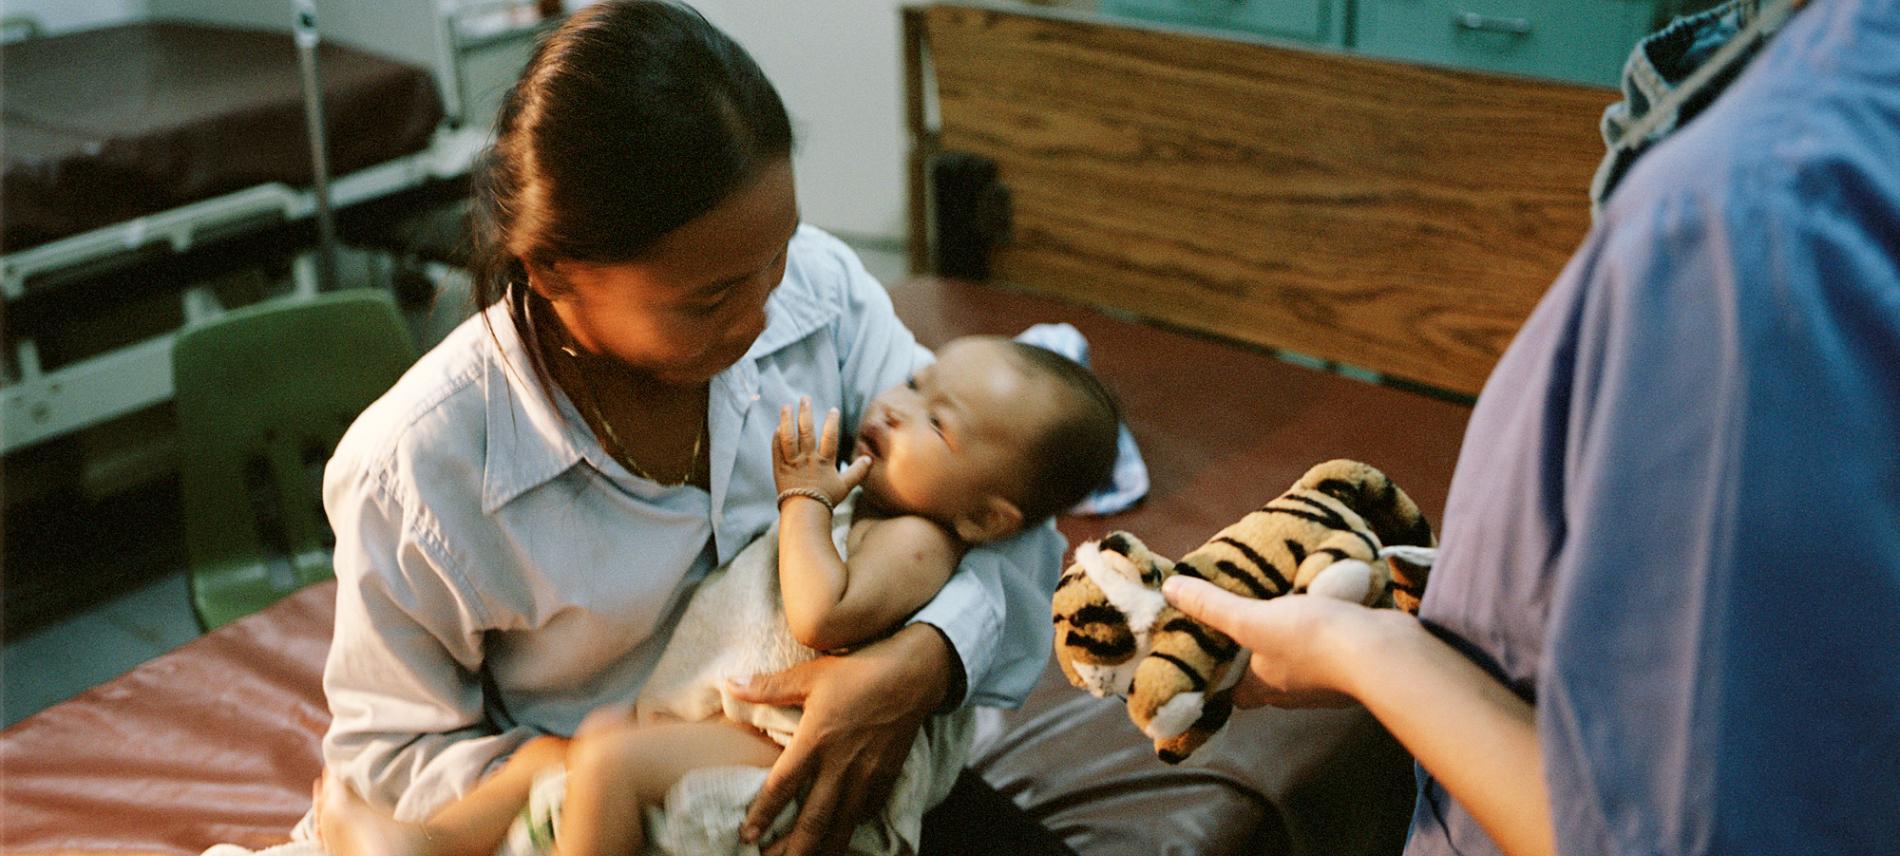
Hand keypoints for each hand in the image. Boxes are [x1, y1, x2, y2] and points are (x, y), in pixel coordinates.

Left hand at [726, 623, 951, 854]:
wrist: (914, 674)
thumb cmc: (858, 670)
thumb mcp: (810, 675)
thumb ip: (768, 687)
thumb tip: (728, 683)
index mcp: (816, 741)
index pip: (782, 787)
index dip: (762, 815)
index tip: (747, 836)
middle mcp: (841, 766)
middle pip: (813, 821)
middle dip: (791, 850)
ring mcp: (867, 776)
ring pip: (841, 826)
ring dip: (821, 849)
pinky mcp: (888, 777)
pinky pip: (866, 813)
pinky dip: (850, 828)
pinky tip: (838, 837)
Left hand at [774, 397, 870, 505]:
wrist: (804, 513)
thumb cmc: (826, 500)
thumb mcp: (845, 486)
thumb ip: (857, 471)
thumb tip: (869, 459)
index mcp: (824, 462)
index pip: (830, 436)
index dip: (832, 422)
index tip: (833, 409)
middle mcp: (808, 459)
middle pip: (806, 431)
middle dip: (805, 412)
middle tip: (805, 398)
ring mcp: (792, 463)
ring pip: (788, 437)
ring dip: (786, 420)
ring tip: (786, 406)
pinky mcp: (780, 468)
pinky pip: (777, 450)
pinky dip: (776, 438)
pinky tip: (777, 427)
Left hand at [1162, 575, 1389, 708]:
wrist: (1383, 651)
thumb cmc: (1312, 641)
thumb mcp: (1253, 619)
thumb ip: (1213, 607)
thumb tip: (1171, 590)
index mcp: (1263, 687)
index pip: (1232, 692)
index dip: (1219, 678)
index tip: (1209, 656)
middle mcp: (1292, 691)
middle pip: (1264, 676)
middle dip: (1254, 654)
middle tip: (1242, 622)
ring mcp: (1326, 681)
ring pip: (1300, 662)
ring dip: (1291, 640)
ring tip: (1279, 608)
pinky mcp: (1353, 664)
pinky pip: (1331, 649)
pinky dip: (1324, 633)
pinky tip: (1321, 607)